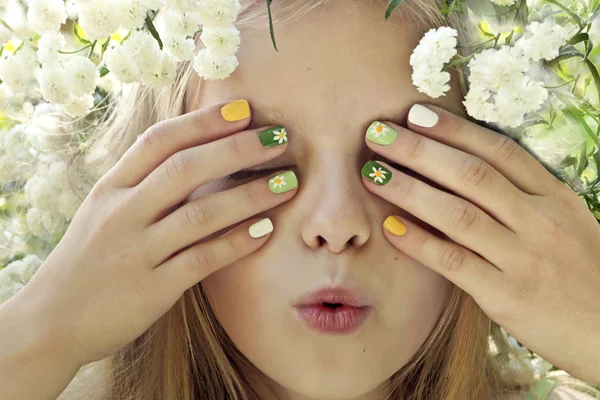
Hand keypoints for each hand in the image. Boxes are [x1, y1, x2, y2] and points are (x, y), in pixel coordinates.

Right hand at [10, 100, 297, 366]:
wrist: (51, 322)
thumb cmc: (88, 260)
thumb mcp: (104, 211)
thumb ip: (142, 184)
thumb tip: (195, 153)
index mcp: (111, 188)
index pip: (159, 141)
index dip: (204, 122)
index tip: (244, 110)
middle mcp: (122, 214)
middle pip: (185, 169)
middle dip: (238, 150)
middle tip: (280, 138)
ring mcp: (136, 252)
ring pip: (200, 214)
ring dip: (250, 195)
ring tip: (288, 182)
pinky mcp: (151, 289)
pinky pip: (203, 260)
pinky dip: (237, 242)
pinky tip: (267, 229)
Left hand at [361, 104, 599, 383]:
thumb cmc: (581, 273)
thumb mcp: (563, 224)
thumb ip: (521, 197)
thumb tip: (459, 169)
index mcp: (555, 197)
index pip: (499, 151)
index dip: (454, 130)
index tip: (414, 114)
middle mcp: (539, 221)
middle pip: (472, 174)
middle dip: (420, 150)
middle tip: (378, 133)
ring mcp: (523, 258)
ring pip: (459, 214)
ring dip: (410, 190)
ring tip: (372, 173)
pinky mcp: (507, 296)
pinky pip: (455, 262)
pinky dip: (420, 242)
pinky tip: (389, 226)